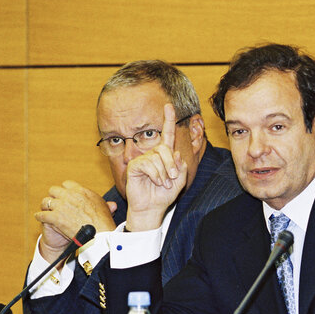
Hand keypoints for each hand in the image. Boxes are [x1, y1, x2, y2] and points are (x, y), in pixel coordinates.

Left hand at [34, 182, 116, 261]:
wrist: (99, 235)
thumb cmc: (104, 222)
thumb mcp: (106, 209)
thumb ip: (105, 204)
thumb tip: (112, 205)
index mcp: (81, 191)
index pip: (67, 184)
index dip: (65, 191)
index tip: (65, 196)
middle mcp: (69, 195)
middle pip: (53, 190)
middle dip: (54, 197)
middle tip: (54, 204)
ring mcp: (61, 206)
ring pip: (46, 201)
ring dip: (46, 206)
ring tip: (46, 211)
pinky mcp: (55, 217)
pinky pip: (41, 214)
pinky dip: (40, 216)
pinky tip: (40, 218)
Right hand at [125, 104, 186, 230]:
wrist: (152, 208)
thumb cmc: (164, 195)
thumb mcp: (179, 181)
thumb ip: (181, 166)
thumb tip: (174, 153)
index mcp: (165, 155)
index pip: (167, 135)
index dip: (168, 120)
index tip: (169, 105)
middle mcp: (153, 154)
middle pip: (165, 148)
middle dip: (172, 164)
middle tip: (172, 178)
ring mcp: (142, 159)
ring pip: (157, 158)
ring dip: (163, 173)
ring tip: (162, 183)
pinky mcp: (134, 165)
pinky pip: (148, 164)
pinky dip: (155, 175)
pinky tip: (154, 182)